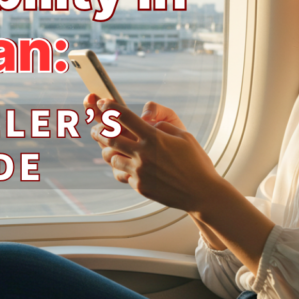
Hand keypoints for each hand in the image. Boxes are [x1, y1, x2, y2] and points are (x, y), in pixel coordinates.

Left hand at [89, 98, 222, 212]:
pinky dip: (120, 168)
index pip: (125, 117)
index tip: (104, 104)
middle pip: (110, 137)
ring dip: (109, 151)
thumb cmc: (196, 162)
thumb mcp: (184, 136)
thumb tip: (147, 123)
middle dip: (99, 130)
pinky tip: (124, 165)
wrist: (202, 193)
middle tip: (96, 129)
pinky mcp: (140, 186)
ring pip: (111, 158)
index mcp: (154, 138)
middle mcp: (144, 154)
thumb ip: (162, 126)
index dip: (111, 108)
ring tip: (110, 148)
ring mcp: (140, 172)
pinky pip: (120, 174)